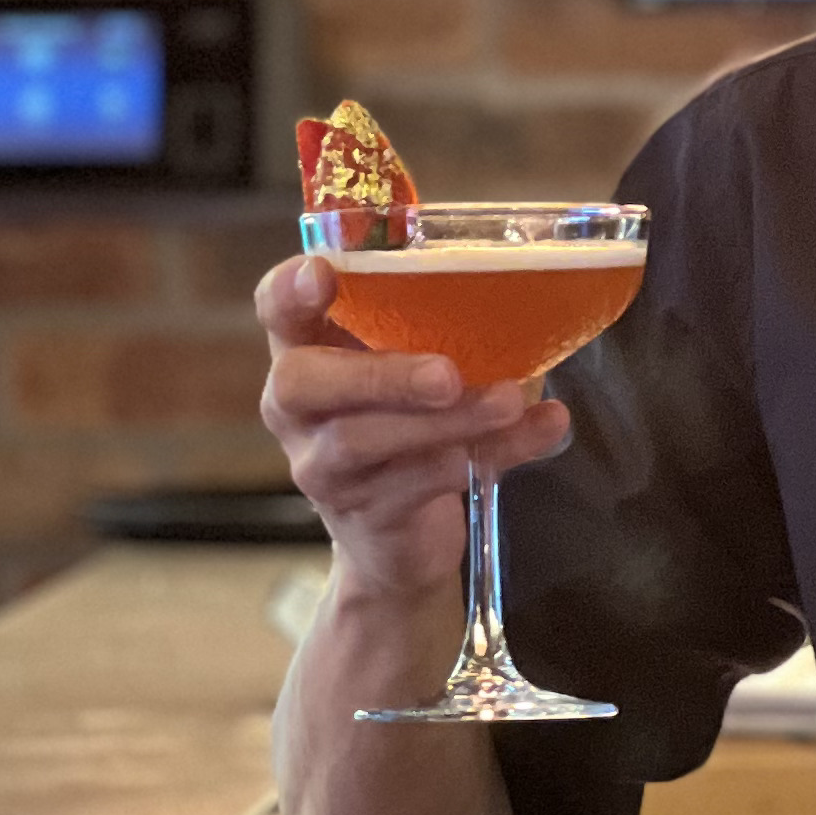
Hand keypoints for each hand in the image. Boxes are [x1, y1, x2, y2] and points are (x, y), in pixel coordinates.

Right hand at [256, 250, 571, 609]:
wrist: (396, 541)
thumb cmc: (403, 422)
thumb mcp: (410, 367)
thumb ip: (438, 329)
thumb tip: (531, 291)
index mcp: (305, 350)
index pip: (275, 309)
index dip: (288, 290)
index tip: (322, 272)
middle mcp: (297, 408)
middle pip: (304, 383)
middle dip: (379, 375)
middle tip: (446, 375)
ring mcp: (323, 466)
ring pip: (367, 440)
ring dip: (446, 420)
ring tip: (507, 401)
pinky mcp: (366, 512)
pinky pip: (423, 481)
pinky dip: (491, 452)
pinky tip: (540, 428)